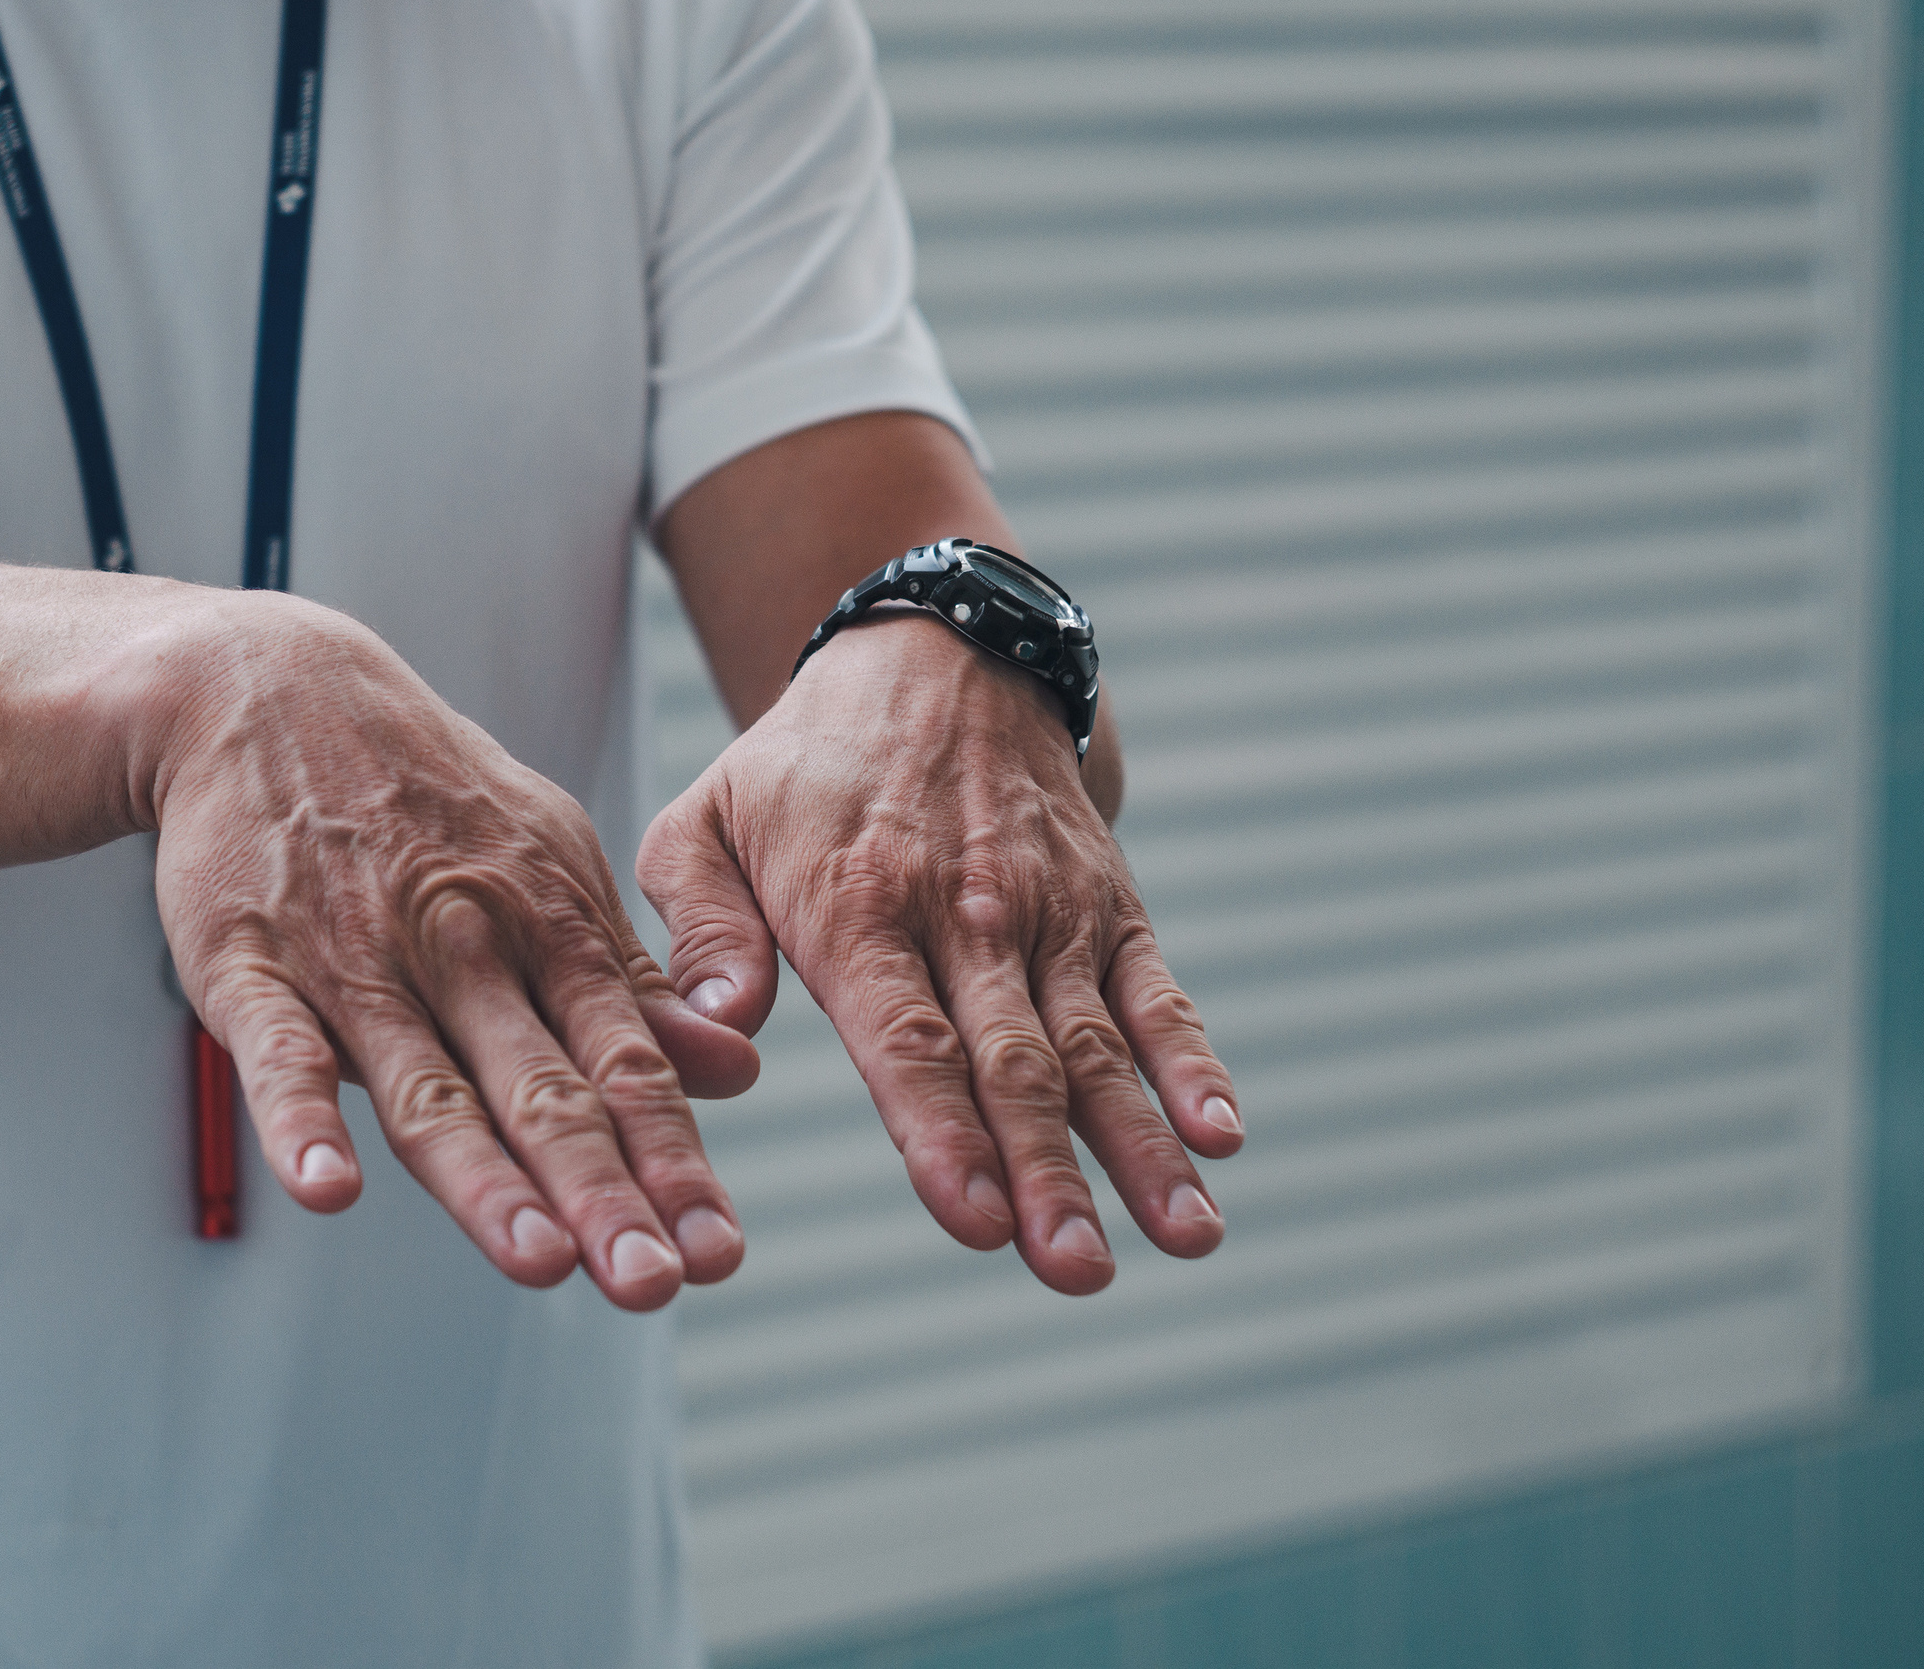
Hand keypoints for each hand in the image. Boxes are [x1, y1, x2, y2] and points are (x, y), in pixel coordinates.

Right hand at [149, 595, 758, 1309]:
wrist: (273, 688)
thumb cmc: (429, 798)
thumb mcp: (551, 865)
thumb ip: (631, 982)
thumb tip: (738, 1071)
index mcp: (548, 928)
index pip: (624, 1064)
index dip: (672, 1160)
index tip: (717, 1252)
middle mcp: (465, 948)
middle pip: (540, 1087)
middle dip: (601, 1190)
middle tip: (653, 1284)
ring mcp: (355, 958)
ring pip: (425, 1084)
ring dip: (482, 1176)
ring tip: (536, 1261)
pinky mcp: (249, 960)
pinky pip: (275, 1048)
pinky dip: (300, 1119)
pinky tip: (328, 1188)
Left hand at [637, 613, 1239, 1292]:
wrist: (933, 659)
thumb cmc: (797, 771)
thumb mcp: (705, 823)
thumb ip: (705, 933)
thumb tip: (721, 1032)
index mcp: (857, 907)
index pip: (907, 1039)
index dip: (942, 1131)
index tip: (974, 1216)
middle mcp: (967, 914)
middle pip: (1014, 1061)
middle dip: (1049, 1172)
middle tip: (1075, 1268)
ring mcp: (1048, 913)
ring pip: (1096, 1044)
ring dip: (1139, 1145)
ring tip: (1184, 1235)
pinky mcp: (1109, 907)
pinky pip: (1157, 992)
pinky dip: (1192, 1063)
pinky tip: (1223, 1137)